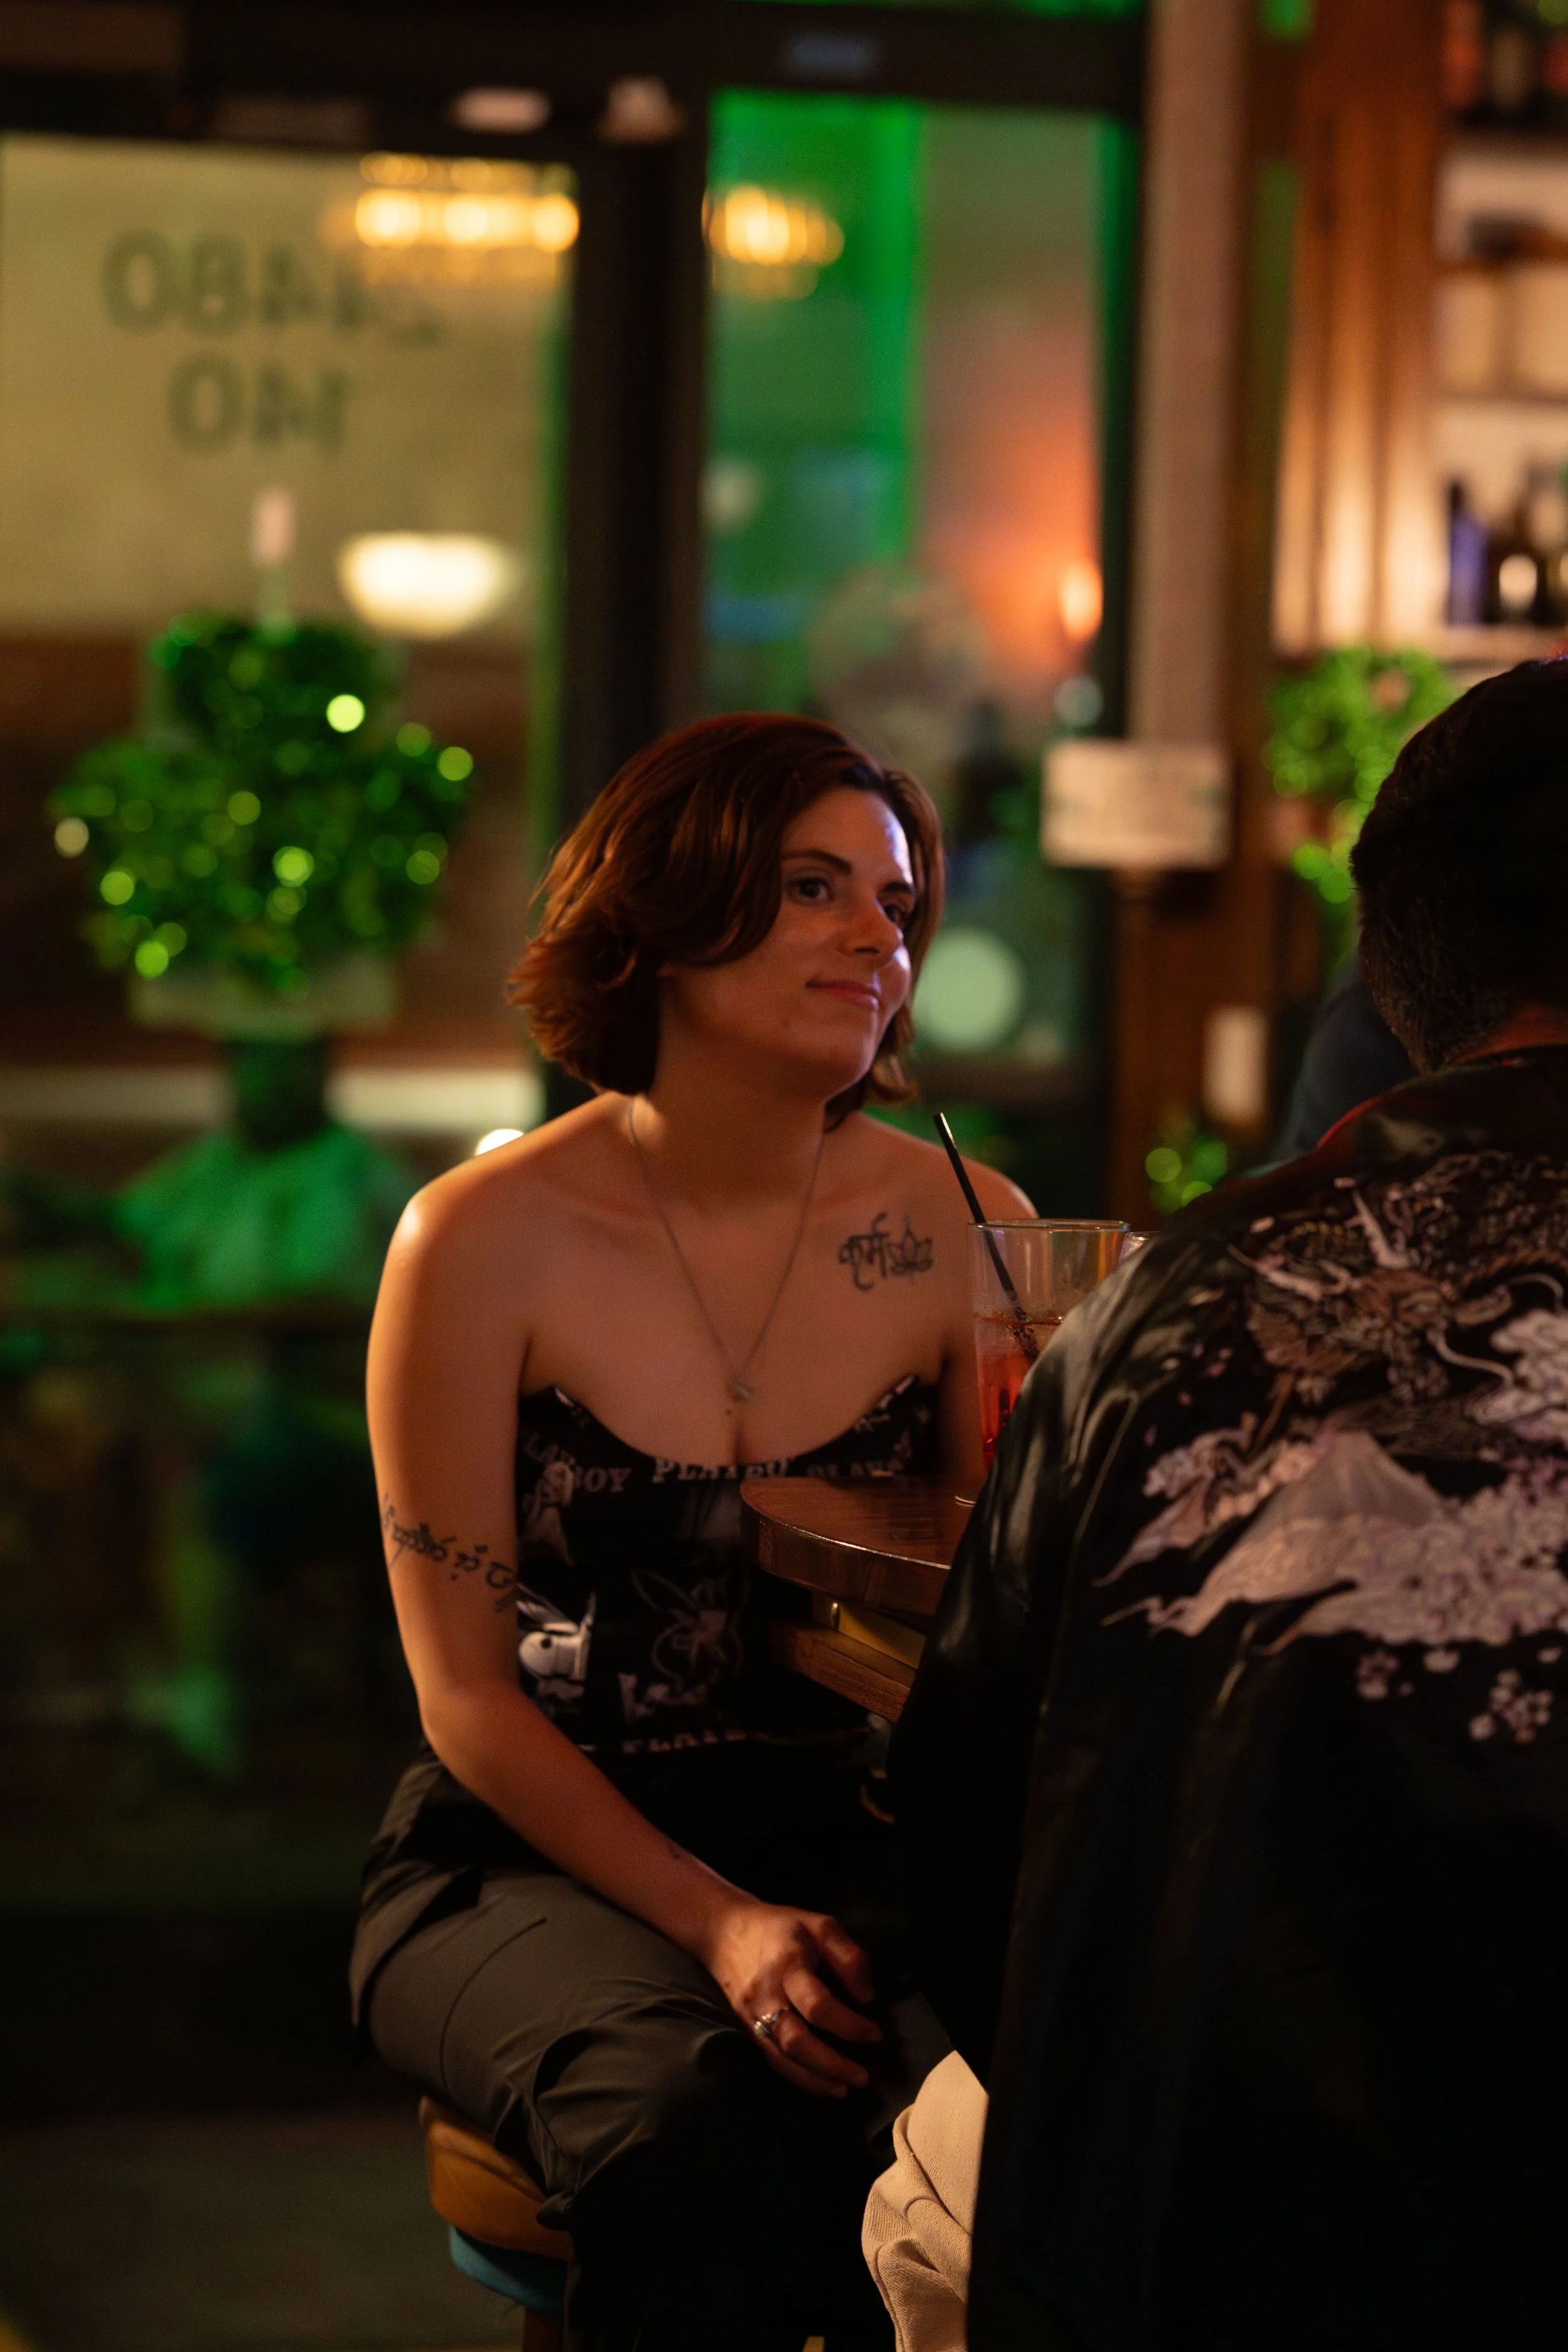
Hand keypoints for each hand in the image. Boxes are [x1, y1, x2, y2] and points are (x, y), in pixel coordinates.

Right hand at [697, 1896, 880, 2097]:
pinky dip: (798, 2077)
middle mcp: (767, 1995)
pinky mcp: (746, 2029)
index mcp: (789, 1965)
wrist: (724, 1931)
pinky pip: (772, 2060)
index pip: (818, 2004)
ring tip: (845, 2089)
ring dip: (816, 2079)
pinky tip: (821, 2084)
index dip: (849, 2025)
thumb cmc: (782, 1927)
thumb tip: (867, 1997)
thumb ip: (849, 1957)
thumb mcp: (821, 1925)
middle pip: (796, 2040)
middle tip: (863, 2077)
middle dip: (832, 2064)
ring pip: (782, 2058)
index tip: (875, 2035)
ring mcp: (752, 2016)